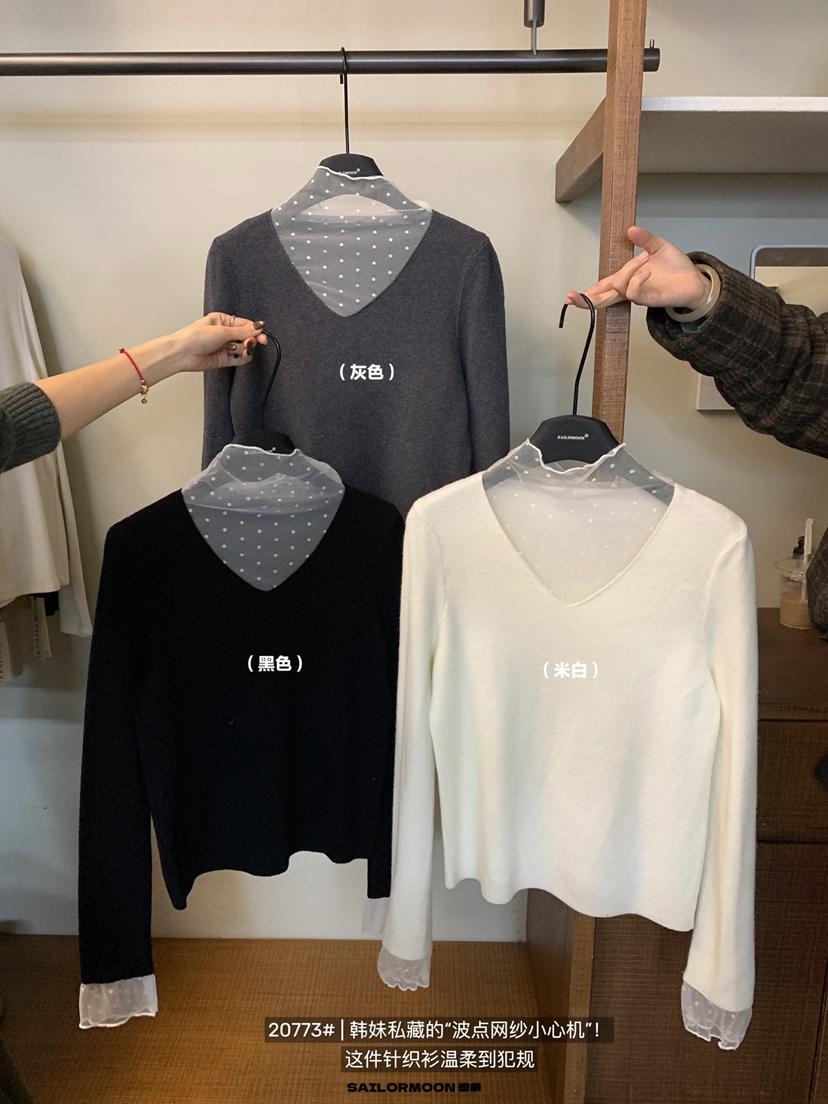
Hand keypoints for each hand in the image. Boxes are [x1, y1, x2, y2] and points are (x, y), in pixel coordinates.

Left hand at [169, 312, 268, 372]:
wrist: (183, 353)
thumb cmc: (195, 337)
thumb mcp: (222, 330)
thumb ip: (243, 331)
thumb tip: (259, 327)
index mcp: (223, 320)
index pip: (244, 324)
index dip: (255, 330)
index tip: (262, 336)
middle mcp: (224, 333)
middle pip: (246, 336)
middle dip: (250, 340)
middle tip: (252, 343)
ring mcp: (224, 346)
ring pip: (243, 348)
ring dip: (245, 349)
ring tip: (240, 349)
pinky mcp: (224, 359)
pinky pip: (239, 359)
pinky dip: (243, 358)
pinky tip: (242, 356)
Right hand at [565, 227, 709, 311]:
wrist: (694, 280)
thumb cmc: (676, 268)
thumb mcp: (658, 246)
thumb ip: (644, 239)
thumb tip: (630, 230)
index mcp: (627, 278)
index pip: (602, 287)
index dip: (588, 292)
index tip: (571, 295)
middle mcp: (629, 289)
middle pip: (601, 299)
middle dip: (585, 300)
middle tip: (570, 297)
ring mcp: (638, 296)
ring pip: (620, 288)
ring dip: (628, 271)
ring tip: (644, 259)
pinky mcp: (649, 300)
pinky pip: (634, 292)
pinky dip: (637, 280)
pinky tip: (646, 270)